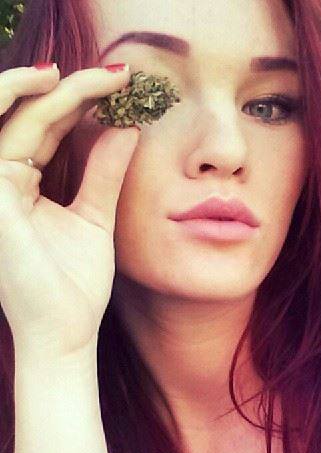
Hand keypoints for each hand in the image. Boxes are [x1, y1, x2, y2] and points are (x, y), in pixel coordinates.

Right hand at [0, 63, 139, 358]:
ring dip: (45, 85)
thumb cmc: (76, 283)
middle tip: (120, 74)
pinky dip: (19, 100)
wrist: (66, 329)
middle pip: (28, 114)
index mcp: (20, 184)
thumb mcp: (95, 217)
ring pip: (10, 114)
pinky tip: (55, 84)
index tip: (124, 86)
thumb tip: (127, 128)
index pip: (44, 128)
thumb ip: (104, 172)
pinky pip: (0, 132)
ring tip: (94, 74)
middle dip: (72, 87)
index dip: (80, 101)